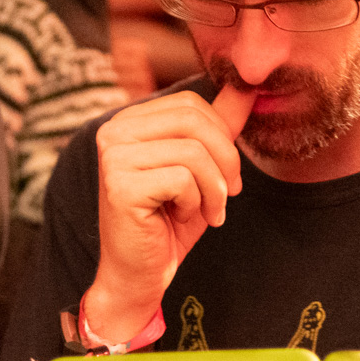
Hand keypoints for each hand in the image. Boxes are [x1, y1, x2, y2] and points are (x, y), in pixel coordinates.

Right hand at [86, 84, 256, 340]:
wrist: (140, 274)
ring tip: (207, 210)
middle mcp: (114, 132)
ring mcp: (113, 157)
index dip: (222, 136)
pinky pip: (182, 179)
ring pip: (193, 152)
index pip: (191, 104)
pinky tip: (183, 218)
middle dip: (225, 160)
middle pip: (194, 121)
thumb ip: (219, 126)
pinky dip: (196, 203)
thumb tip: (246, 86)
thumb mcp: (203, 168)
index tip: (227, 174)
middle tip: (229, 193)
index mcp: (130, 121)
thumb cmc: (170, 222)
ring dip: (213, 188)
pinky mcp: (119, 185)